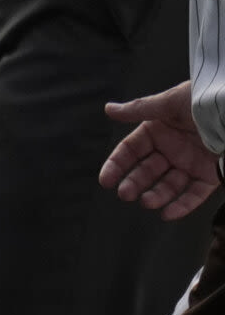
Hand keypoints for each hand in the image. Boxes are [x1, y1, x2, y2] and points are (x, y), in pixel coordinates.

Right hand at [102, 80, 220, 220]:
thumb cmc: (202, 101)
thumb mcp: (170, 102)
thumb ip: (139, 109)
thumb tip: (109, 109)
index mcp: (158, 130)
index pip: (131, 150)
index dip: (117, 165)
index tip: (106, 180)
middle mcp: (171, 149)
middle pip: (147, 171)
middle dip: (135, 183)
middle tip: (125, 194)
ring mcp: (190, 164)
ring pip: (169, 185)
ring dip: (157, 196)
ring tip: (148, 203)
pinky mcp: (210, 175)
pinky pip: (194, 194)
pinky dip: (182, 206)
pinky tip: (168, 214)